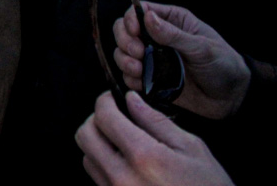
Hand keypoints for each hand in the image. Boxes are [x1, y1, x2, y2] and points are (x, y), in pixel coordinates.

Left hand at [76, 91, 233, 185]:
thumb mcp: (192, 148)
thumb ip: (157, 121)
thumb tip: (131, 100)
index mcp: (144, 157)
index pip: (104, 117)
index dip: (105, 101)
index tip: (113, 98)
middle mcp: (123, 177)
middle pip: (84, 136)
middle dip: (96, 120)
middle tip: (116, 117)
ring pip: (87, 157)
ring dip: (98, 144)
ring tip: (122, 142)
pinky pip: (98, 179)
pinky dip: (104, 165)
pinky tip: (126, 163)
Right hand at [112, 2, 249, 118]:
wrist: (233, 98)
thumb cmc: (224, 65)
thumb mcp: (202, 47)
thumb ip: (174, 35)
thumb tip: (147, 17)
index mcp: (171, 21)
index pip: (139, 11)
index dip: (131, 20)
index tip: (135, 32)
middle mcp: (157, 37)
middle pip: (123, 30)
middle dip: (125, 41)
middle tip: (138, 53)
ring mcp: (153, 58)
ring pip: (122, 53)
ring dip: (124, 61)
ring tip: (139, 70)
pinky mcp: (151, 79)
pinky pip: (129, 77)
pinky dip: (130, 79)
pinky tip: (142, 82)